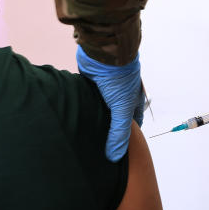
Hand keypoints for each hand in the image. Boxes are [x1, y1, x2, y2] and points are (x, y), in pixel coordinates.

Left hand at [76, 46, 145, 161]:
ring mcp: (104, 89)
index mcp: (132, 100)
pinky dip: (83, 107)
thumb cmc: (119, 78)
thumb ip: (118, 133)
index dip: (129, 136)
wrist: (103, 52)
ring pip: (100, 108)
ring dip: (94, 117)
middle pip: (115, 116)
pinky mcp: (90, 83)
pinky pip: (87, 98)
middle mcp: (119, 95)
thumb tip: (114, 157)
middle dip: (109, 129)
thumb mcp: (121, 108)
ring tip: (84, 136)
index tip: (122, 150)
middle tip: (99, 147)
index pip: (133, 122)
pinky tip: (75, 117)